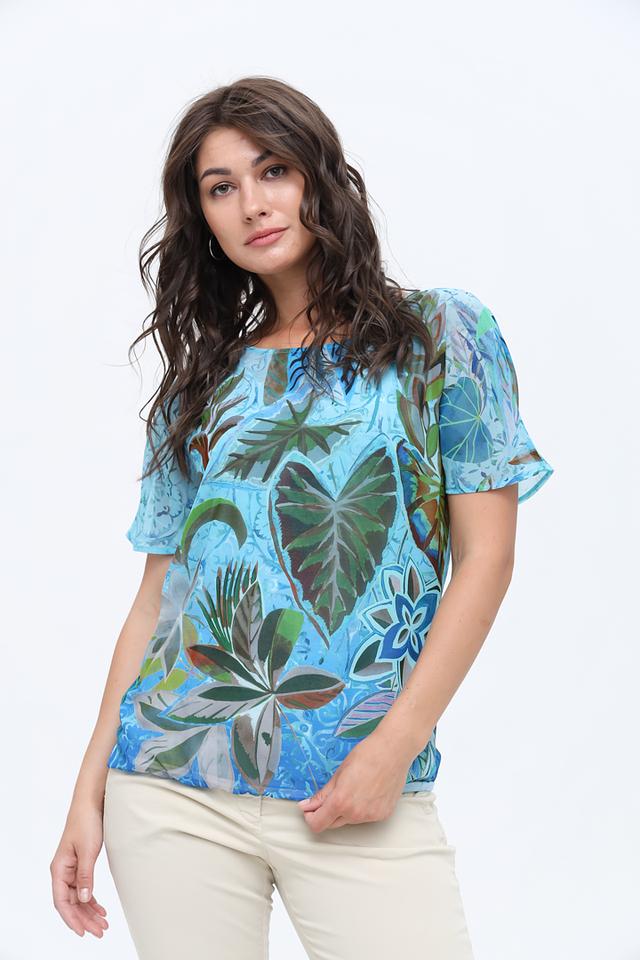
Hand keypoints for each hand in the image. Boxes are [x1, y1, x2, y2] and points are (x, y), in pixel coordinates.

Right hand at [50, 801, 108, 937]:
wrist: (91, 802)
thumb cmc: (86, 822)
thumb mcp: (87, 850)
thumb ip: (85, 876)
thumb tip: (85, 900)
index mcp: (59, 869)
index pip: (62, 902)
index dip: (71, 919)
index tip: (83, 932)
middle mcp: (63, 872)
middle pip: (71, 903)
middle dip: (84, 919)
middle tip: (100, 932)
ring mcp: (72, 869)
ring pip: (79, 898)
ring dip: (90, 912)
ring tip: (104, 925)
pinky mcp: (81, 865)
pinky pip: (85, 889)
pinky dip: (93, 900)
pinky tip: (101, 910)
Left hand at [297, 727, 416, 832]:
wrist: (393, 751)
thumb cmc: (366, 755)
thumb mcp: (339, 773)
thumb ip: (322, 794)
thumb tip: (306, 806)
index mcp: (341, 802)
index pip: (318, 824)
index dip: (311, 817)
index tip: (310, 809)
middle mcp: (356, 814)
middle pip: (332, 824)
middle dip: (327, 813)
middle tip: (331, 796)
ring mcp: (371, 817)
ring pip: (350, 820)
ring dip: (346, 810)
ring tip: (355, 788)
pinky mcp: (383, 815)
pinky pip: (365, 817)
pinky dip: (362, 809)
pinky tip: (368, 792)